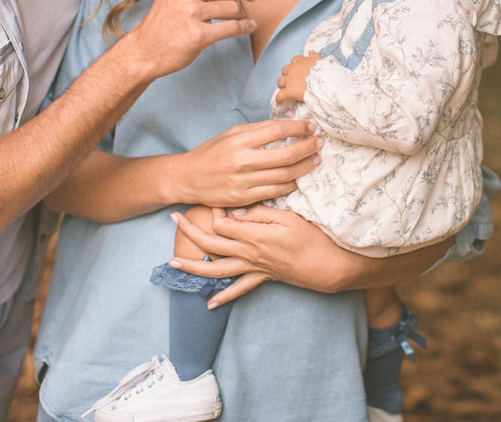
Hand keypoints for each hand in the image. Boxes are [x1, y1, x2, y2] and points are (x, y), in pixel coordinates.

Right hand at [121, 0, 256, 79]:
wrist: (144, 49)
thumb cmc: (166, 21)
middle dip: (237, 3)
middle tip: (236, 14)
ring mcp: (190, 12)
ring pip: (233, 8)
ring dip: (240, 17)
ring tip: (235, 22)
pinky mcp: (198, 34)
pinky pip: (233, 27)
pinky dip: (245, 27)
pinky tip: (249, 27)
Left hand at [169, 205, 357, 303]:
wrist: (327, 267)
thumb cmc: (313, 239)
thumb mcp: (289, 218)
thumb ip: (261, 214)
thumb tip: (238, 212)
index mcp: (255, 236)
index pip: (223, 223)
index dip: (213, 210)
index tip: (210, 196)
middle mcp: (249, 254)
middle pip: (211, 244)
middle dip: (190, 231)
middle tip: (174, 218)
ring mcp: (254, 268)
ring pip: (216, 270)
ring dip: (193, 267)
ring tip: (172, 263)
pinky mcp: (262, 278)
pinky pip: (239, 290)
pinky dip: (223, 297)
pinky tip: (209, 304)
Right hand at [170, 119, 323, 207]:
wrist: (187, 178)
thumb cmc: (211, 153)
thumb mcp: (230, 134)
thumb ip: (256, 131)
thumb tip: (285, 126)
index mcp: (239, 140)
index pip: (277, 130)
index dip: (298, 128)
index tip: (311, 126)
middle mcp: (242, 160)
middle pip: (286, 155)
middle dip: (308, 147)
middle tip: (320, 142)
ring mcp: (243, 182)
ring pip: (284, 175)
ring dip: (304, 167)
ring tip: (316, 159)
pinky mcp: (244, 198)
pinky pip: (275, 192)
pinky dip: (291, 185)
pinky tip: (300, 178)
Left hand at [275, 51, 322, 103]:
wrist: (325, 83)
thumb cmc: (326, 72)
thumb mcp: (322, 61)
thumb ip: (315, 56)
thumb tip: (310, 51)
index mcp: (301, 62)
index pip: (294, 61)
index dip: (296, 66)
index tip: (299, 71)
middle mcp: (293, 69)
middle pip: (285, 71)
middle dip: (288, 75)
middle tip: (294, 82)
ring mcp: (289, 80)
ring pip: (280, 82)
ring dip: (283, 86)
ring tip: (287, 91)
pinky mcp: (289, 91)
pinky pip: (279, 96)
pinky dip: (279, 99)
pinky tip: (281, 102)